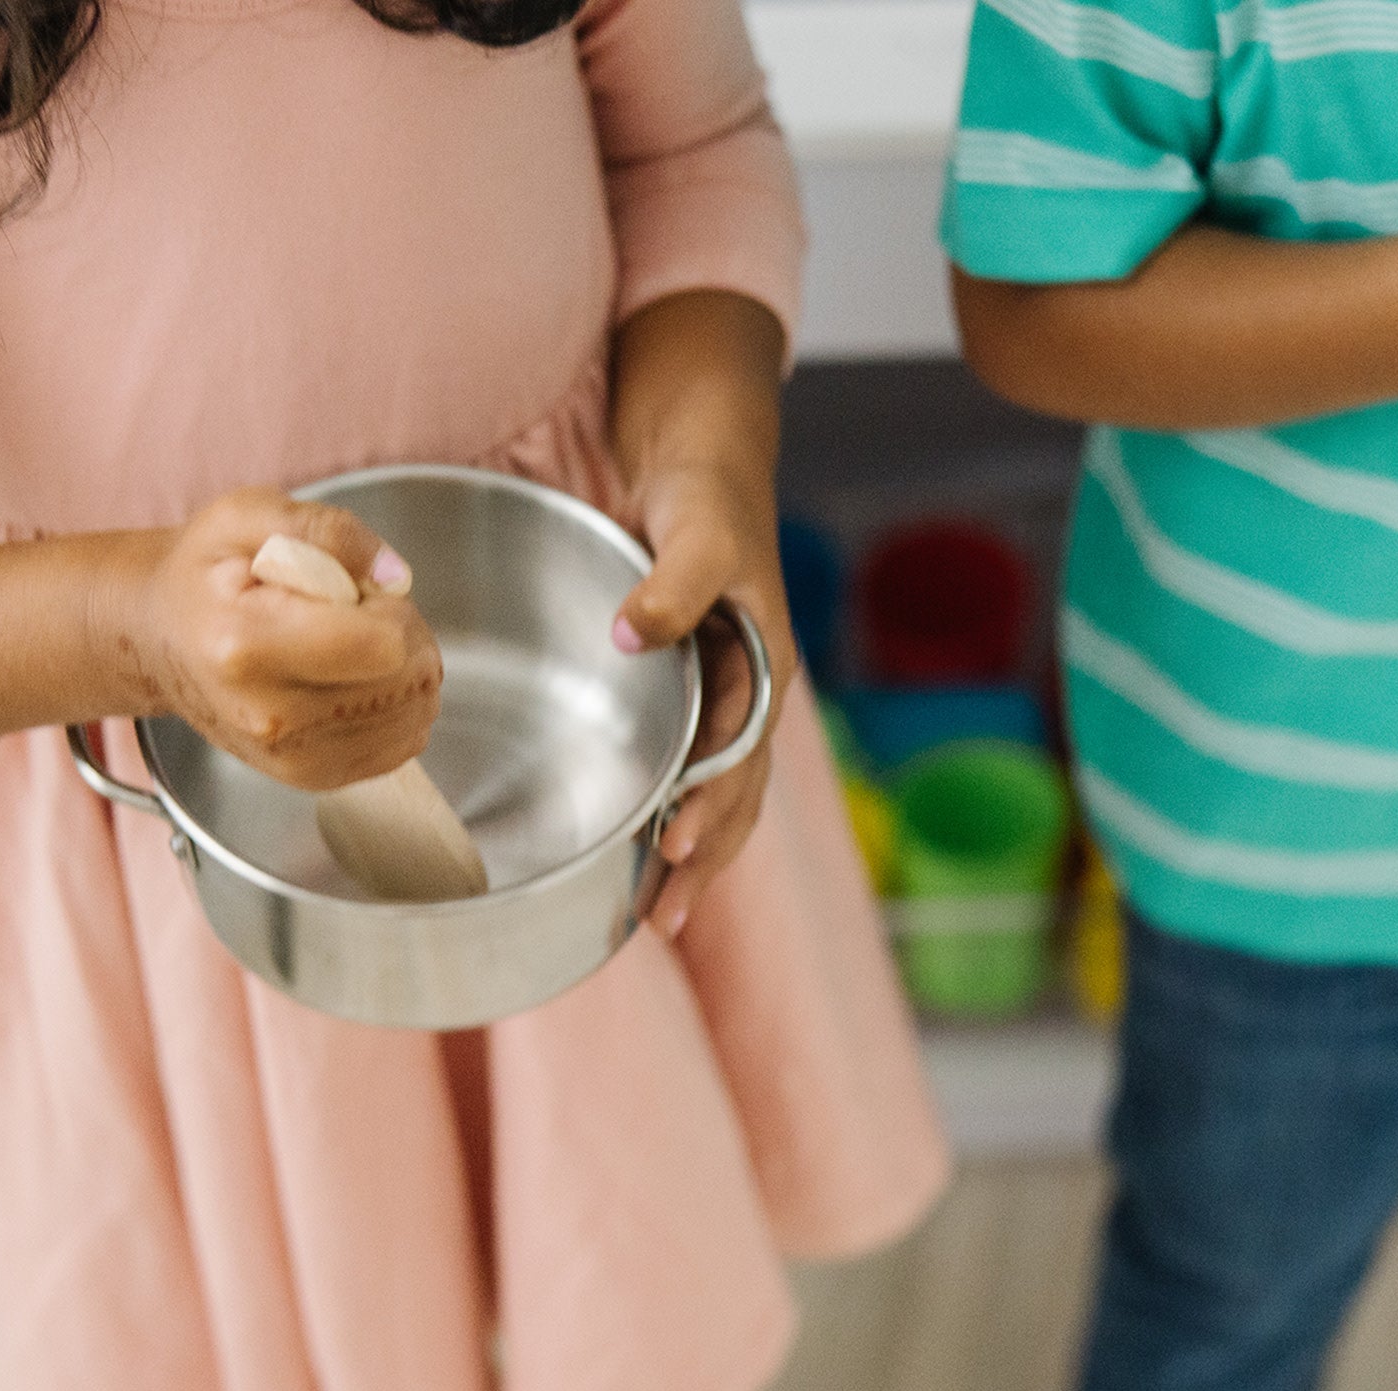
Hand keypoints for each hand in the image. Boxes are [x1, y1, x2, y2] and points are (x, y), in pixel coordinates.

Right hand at [97, 489, 441, 790]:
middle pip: (407, 683)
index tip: (359, 593)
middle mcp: (271, 715)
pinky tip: (353, 681)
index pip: (383, 645)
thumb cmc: (203, 574)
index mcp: (249, 645)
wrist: (161, 642)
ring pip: (414, 716)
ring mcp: (293, 758)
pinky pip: (402, 745)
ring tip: (350, 646)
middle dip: (405, 636)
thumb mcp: (248, 516)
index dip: (392, 609)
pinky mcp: (313, 778)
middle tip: (355, 615)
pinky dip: (397, 707)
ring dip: (403, 673)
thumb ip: (329, 532)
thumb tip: (395, 577)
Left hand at [614, 460, 797, 938]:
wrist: (702, 462)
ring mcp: (723, 702)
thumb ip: (671, 586)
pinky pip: (691, 775)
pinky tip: (645, 854)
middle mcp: (750, 698)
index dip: (710, 809)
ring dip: (692, 857)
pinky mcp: (692, 697)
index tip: (672, 848)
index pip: (741, 761)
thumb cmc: (707, 495)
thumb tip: (632, 637)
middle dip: (702, 863)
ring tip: (658, 916)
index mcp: (765, 671)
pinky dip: (674, 818)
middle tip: (661, 920)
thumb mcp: (697, 534)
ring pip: (717, 799)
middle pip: (735, 801)